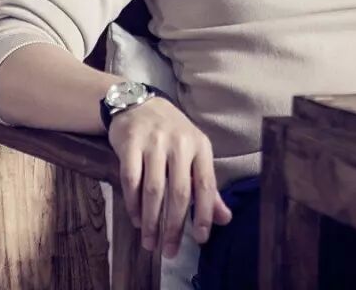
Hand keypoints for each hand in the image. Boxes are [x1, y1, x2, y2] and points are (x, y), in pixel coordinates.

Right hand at [107, 96, 232, 256]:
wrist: (139, 104)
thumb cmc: (171, 133)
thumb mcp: (194, 152)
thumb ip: (207, 185)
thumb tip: (224, 218)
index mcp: (200, 145)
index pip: (206, 184)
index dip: (204, 213)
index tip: (200, 239)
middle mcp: (179, 142)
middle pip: (179, 191)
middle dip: (174, 226)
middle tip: (169, 250)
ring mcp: (154, 141)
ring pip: (154, 189)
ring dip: (152, 220)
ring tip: (150, 241)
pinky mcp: (130, 143)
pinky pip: (131, 180)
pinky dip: (133, 204)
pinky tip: (136, 218)